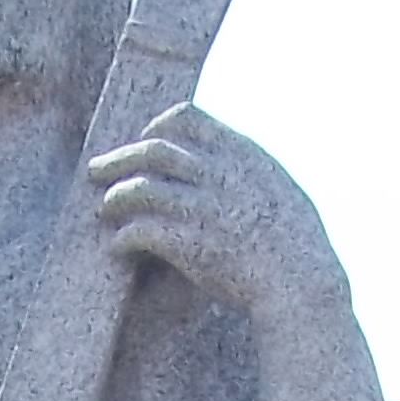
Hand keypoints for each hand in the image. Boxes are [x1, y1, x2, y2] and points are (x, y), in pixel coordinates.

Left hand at [89, 105, 348, 334]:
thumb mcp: (282, 189)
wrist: (302, 282)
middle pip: (153, 149)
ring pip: (140, 187)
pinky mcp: (188, 244)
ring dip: (115, 197)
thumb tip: (233, 163)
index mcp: (241, 154)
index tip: (144, 141)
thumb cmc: (298, 246)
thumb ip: (250, 171)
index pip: (186, 117)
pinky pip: (140, 231)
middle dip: (120, 157)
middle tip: (97, 169)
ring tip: (104, 208)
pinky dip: (122, 237)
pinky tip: (116, 246)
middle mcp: (218, 174)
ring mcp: (202, 207)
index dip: (157, 127)